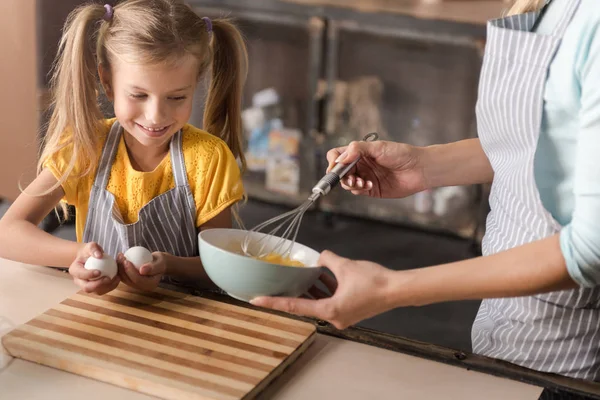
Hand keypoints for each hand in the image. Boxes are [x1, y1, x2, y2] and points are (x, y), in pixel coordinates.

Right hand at [68, 242, 119, 294]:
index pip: (80, 274)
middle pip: (86, 287)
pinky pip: (103, 290)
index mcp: (74, 270)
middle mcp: (79, 281)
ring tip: (116, 279)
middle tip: (108, 278)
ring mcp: (87, 286)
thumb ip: (94, 249)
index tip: (99, 272)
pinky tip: (117, 279)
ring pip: (96, 291)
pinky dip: (111, 287)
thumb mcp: (91, 246)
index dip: (89, 275)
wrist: (90, 257)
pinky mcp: (95, 288)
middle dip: (98, 285)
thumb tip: (99, 256)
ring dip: (107, 287)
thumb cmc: (89, 251)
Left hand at [117, 251, 166, 291]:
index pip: (138, 280)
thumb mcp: (160, 262)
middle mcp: (143, 287)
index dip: (130, 271)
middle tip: (121, 256)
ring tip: (119, 256)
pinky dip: (120, 267)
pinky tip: (119, 258)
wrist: (159, 263)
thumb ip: (153, 267)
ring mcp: (136, 285)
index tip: (126, 260)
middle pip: (129, 280)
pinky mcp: (132, 281)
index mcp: (151, 285)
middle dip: (122, 269)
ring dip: (119, 267)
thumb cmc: (161, 261)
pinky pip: (124, 275)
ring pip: (124, 278)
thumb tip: (142, 270)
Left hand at [251, 250, 402, 329]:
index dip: (273, 303)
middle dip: (293, 293)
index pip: (295, 306)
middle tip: (275, 285)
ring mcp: (342, 316)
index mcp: (330, 310)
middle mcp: (334, 317)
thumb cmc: (374, 281)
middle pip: (306, 305)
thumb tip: (320, 257)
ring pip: (319, 302)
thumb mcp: (345, 266)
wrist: (397, 290)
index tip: (256, 301)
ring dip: (311, 290)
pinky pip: (330, 300)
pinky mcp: (349, 311)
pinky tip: (322, 277)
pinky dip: (324, 291)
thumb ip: (327, 260)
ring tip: (300, 276)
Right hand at [327, 140, 425, 197]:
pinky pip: (357, 191)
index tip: (335, 167)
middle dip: (341, 176)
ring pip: (347, 183)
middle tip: (349, 178)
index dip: (333, 161)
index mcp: (359, 152)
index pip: (338, 155)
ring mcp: (365, 177)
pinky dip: (359, 189)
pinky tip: (370, 185)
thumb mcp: (378, 147)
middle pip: (340, 171)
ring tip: (360, 183)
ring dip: (350, 183)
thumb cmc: (402, 154)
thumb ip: (358, 150)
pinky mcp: (371, 189)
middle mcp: (360, 164)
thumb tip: (340, 157)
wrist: (418, 169)